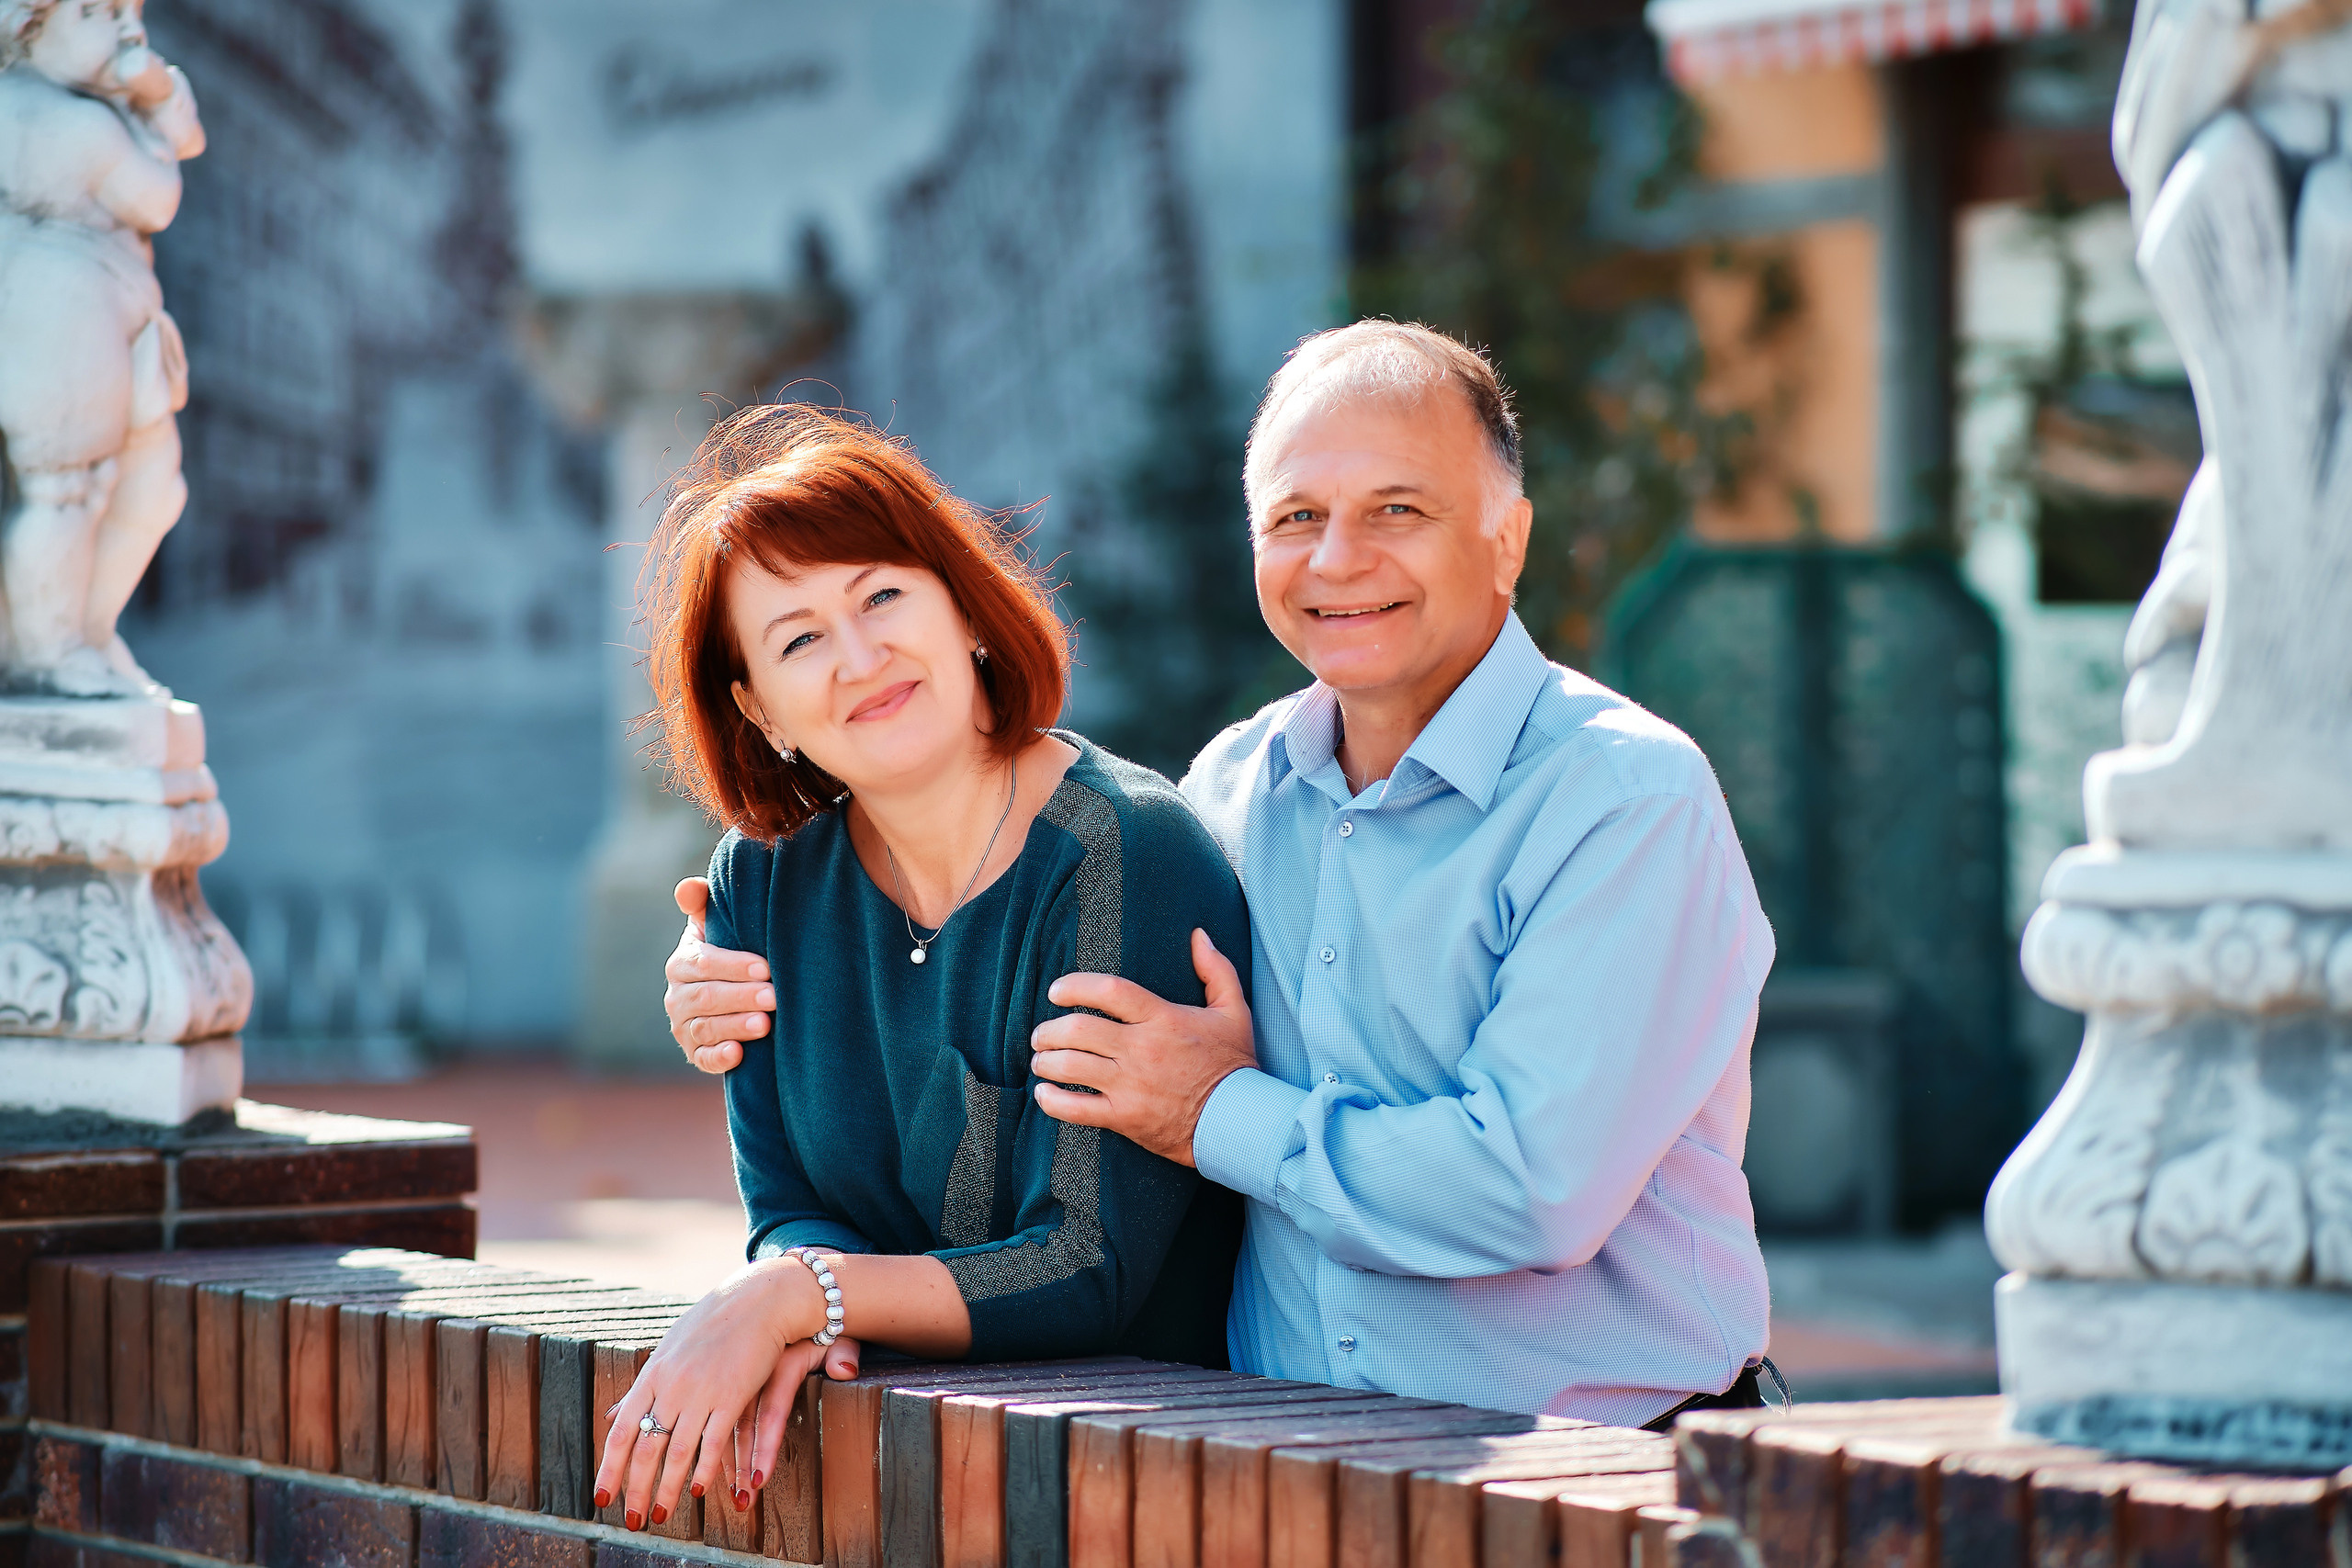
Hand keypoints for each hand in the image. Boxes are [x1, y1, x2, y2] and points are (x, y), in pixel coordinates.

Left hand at [592, 1260, 851, 1526]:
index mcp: (651, 1375)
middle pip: (645, 1449)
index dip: (610, 1469)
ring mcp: (700, 1390)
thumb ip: (643, 1386)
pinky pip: (714, 1441)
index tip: (603, 1498)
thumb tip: (613, 1414)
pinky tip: (698, 1490)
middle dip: (636, 1490)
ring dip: (667, 1489)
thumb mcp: (669, 1351)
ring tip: (660, 1515)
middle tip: (634, 1521)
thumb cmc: (713, 1324)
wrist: (758, 1299)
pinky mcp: (733, 1394)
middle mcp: (670, 1386)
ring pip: (676, 1452)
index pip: (621, 1433)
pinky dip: (704, 1469)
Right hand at [666, 877, 773, 1073]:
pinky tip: (738, 1054)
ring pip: (706, 1028)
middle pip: (707, 997)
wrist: (736, 994)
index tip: (765, 967)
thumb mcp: (718, 927)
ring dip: (735, 1026)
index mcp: (683, 962)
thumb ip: (704, 904)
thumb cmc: (732, 951)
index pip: (704, 963)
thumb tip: (688, 888)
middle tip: (773, 997)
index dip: (733, 966)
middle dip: (741, 997)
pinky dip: (719, 1058)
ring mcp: (684, 1027)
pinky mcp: (696, 1053)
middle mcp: (677, 996)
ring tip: (765, 1024)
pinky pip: (704, 1058)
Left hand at [1028, 929, 1256, 1164]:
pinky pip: (1077, 1109)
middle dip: (1050, 1029)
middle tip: (1043, 1032)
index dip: (1075, 986)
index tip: (1057, 991)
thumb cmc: (1234, 1064)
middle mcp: (1142, 1049)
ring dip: (1046, 1062)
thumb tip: (1199, 935)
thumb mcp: (1234, 1010)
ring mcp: (1131, 1085)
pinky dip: (1053, 1101)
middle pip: (1079, 1029)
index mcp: (1163, 1018)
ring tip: (1041, 1060)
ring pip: (1071, 1067)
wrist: (1239, 1121)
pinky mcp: (1125, 1118)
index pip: (1109, 991)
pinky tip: (1044, 1094)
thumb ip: (1216, 968)